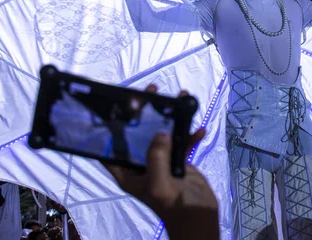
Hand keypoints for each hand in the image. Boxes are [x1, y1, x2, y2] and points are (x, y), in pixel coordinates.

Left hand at [105, 85, 218, 239]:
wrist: (200, 218)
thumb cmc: (174, 206)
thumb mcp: (159, 184)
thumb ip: (156, 158)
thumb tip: (160, 132)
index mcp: (128, 172)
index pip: (112, 146)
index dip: (111, 125)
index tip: (118, 104)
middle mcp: (141, 164)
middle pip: (138, 133)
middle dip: (145, 112)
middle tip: (152, 92)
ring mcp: (160, 161)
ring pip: (161, 133)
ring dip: (171, 117)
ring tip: (180, 98)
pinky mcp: (178, 161)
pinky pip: (181, 142)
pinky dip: (190, 134)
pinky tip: (199, 129)